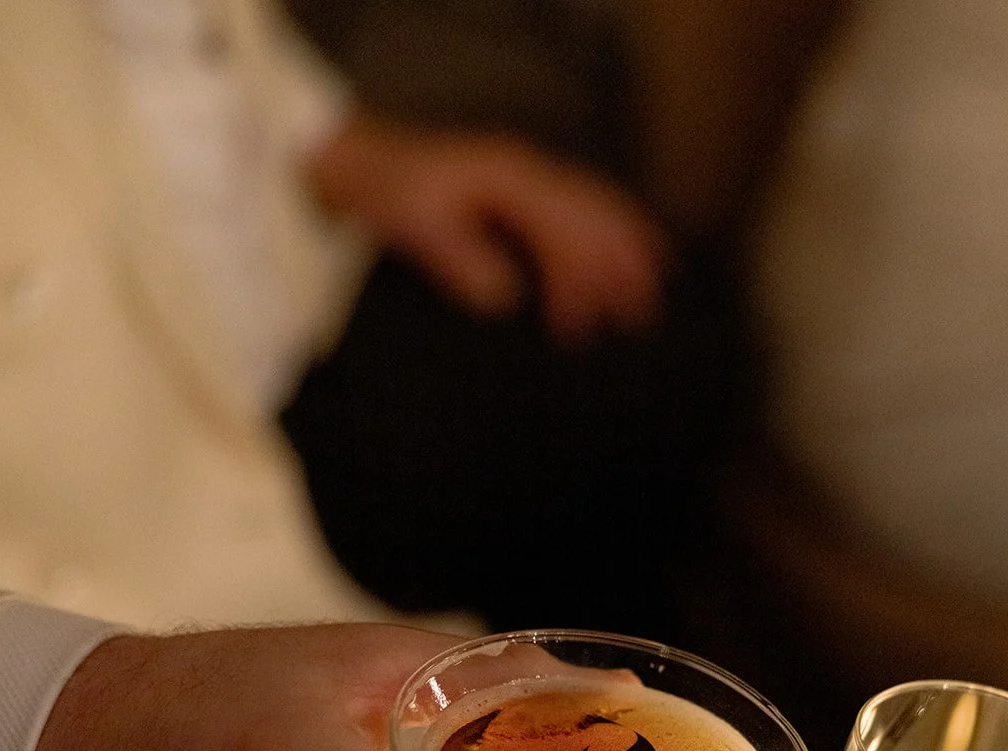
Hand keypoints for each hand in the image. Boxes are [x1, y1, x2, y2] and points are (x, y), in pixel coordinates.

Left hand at [307, 113, 665, 343]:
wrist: (363, 166)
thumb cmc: (390, 197)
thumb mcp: (417, 227)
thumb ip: (460, 260)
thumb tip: (505, 297)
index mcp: (508, 181)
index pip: (560, 232)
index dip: (577, 280)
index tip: (577, 329)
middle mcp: (527, 173)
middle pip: (592, 216)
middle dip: (621, 266)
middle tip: (643, 318)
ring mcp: (528, 180)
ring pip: (592, 212)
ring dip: (620, 255)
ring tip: (644, 302)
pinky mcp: (522, 195)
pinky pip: (577, 213)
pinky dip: (602, 240)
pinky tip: (611, 275)